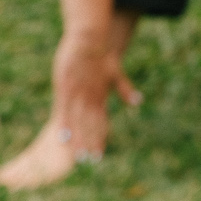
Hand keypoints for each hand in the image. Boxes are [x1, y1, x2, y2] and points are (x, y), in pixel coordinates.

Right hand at [0, 28, 141, 189]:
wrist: (91, 39)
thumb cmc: (102, 56)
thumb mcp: (116, 73)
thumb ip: (125, 89)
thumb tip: (138, 101)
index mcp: (100, 97)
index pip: (101, 123)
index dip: (100, 139)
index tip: (99, 155)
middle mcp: (91, 99)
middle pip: (90, 127)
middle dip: (89, 144)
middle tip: (89, 161)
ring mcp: (78, 95)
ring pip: (78, 123)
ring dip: (77, 140)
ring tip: (76, 156)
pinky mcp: (65, 89)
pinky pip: (64, 111)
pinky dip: (64, 124)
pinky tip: (62, 136)